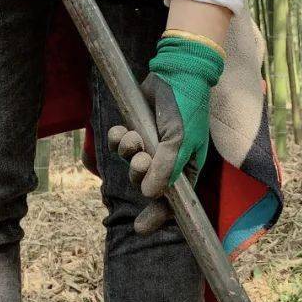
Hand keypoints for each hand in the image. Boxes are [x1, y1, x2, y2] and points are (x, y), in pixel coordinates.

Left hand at [108, 31, 224, 233]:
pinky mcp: (135, 128)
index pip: (172, 201)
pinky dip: (116, 138)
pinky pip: (118, 144)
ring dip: (127, 153)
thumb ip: (165, 169)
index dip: (157, 216)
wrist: (176, 72)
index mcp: (185, 168)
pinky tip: (120, 129)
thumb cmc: (186, 108)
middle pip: (144, 183)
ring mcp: (150, 145)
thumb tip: (149, 195)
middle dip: (138, 173)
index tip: (139, 228)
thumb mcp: (180, 140)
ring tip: (133, 136)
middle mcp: (167, 160)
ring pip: (129, 164)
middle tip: (141, 157)